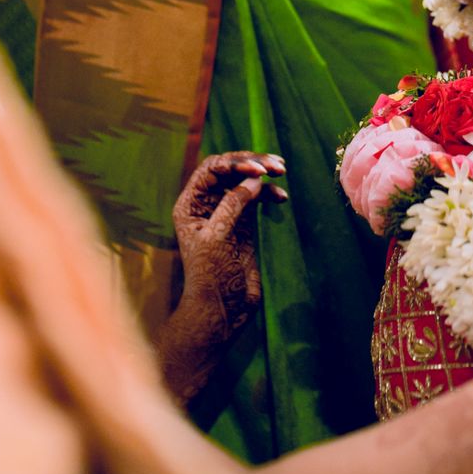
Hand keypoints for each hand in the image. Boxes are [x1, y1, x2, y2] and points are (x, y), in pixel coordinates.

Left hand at [157, 151, 285, 404]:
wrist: (222, 310)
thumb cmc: (211, 275)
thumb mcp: (218, 237)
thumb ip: (233, 205)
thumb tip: (254, 180)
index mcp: (191, 204)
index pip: (211, 169)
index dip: (234, 163)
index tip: (258, 170)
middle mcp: (207, 205)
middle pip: (229, 170)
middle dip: (252, 164)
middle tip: (276, 165)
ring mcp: (226, 214)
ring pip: (244, 182)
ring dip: (263, 175)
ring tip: (282, 172)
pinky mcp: (243, 225)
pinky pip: (256, 199)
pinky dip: (269, 194)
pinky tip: (281, 198)